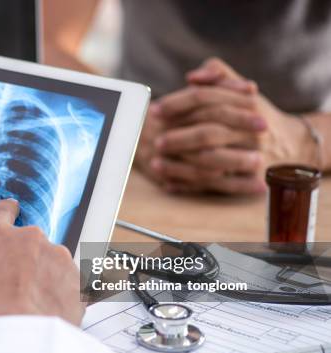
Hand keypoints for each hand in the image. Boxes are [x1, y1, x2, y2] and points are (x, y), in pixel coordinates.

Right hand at [0, 199, 83, 329]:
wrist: (16, 341)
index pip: (2, 212)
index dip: (7, 211)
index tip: (12, 209)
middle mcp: (31, 238)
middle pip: (31, 242)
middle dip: (27, 261)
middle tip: (17, 288)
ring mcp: (58, 256)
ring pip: (53, 263)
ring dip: (46, 278)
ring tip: (33, 306)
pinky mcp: (78, 278)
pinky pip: (70, 283)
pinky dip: (63, 295)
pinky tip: (49, 314)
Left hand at [148, 58, 317, 193]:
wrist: (290, 144)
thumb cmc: (253, 113)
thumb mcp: (239, 87)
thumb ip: (217, 74)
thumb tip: (192, 78)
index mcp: (247, 104)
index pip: (205, 100)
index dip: (177, 103)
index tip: (155, 110)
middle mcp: (251, 131)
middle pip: (207, 134)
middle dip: (178, 138)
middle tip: (156, 141)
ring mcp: (251, 157)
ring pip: (209, 162)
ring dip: (178, 166)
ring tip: (155, 164)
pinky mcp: (247, 180)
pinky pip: (214, 186)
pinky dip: (188, 186)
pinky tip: (168, 184)